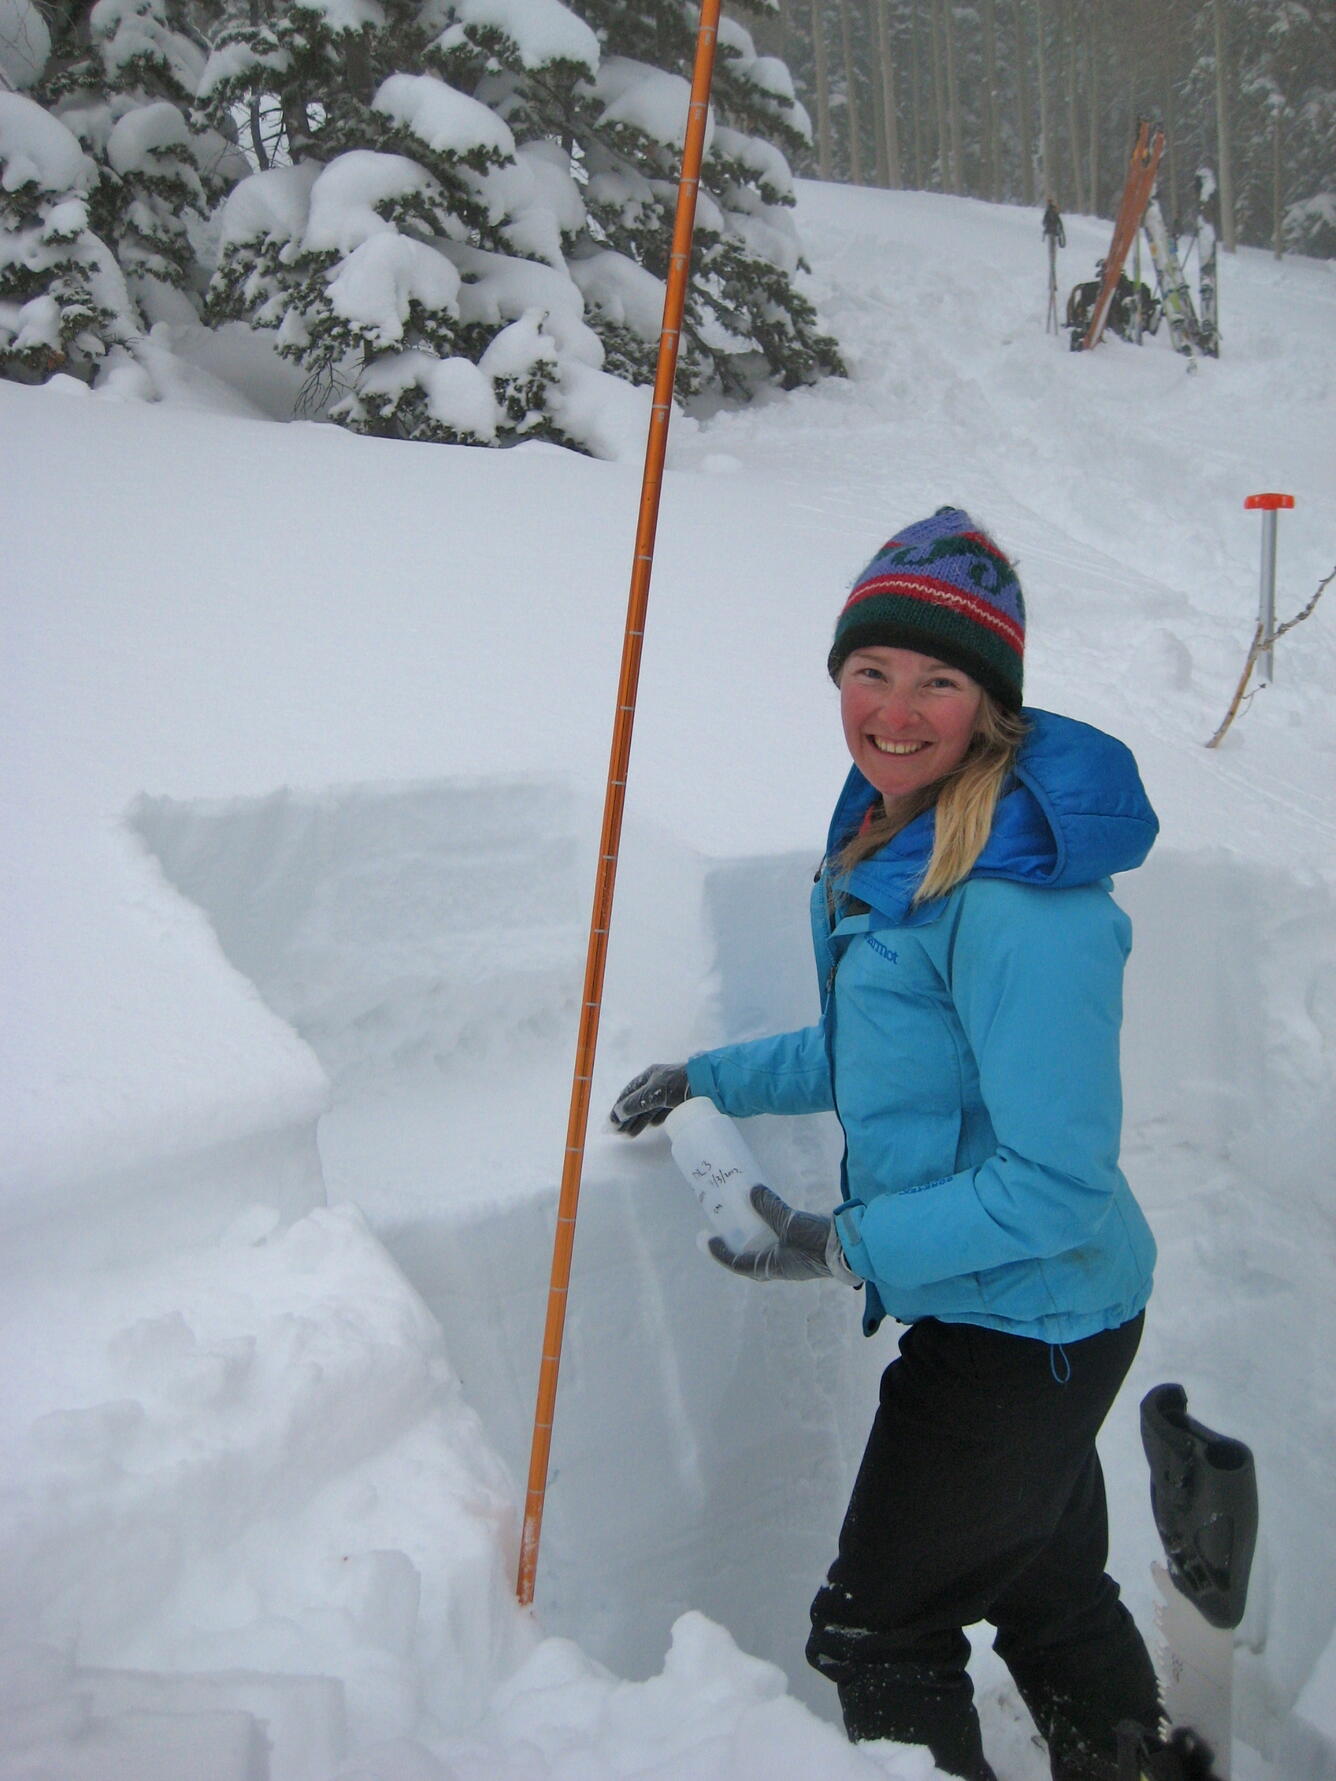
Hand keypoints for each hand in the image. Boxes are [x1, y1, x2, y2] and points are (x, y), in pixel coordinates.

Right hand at [609, 1063, 689, 1135]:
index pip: (628, 1093)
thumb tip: (617, 1115)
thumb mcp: (654, 1092)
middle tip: (619, 1134)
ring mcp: (669, 1092)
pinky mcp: (680, 1102)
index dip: (618, 1108)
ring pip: (649, 1109)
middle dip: (627, 1118)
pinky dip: (654, 1120)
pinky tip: (651, 1127)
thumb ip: (635, 1103)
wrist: (710, 1084)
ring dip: (638, 1122)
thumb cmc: (678, 1084)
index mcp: (648, 1076)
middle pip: (637, 1102)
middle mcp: (657, 1083)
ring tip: (630, 1136)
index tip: (611, 1124)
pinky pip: (662, 1112)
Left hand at [707, 1185, 858, 1283]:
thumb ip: (769, 1206)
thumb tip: (750, 1190)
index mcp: (771, 1267)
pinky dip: (767, 1226)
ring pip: (763, 1246)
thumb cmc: (817, 1243)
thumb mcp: (789, 1223)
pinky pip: (777, 1237)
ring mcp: (791, 1257)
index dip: (719, 1252)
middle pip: (748, 1256)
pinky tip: (766, 1211)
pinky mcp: (802, 1246)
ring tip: (739, 1214)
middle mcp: (778, 1265)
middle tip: (721, 1224)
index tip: (706, 1238)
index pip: (737, 1263)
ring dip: (750, 1233)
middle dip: (733, 1242)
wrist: (852, 1247)